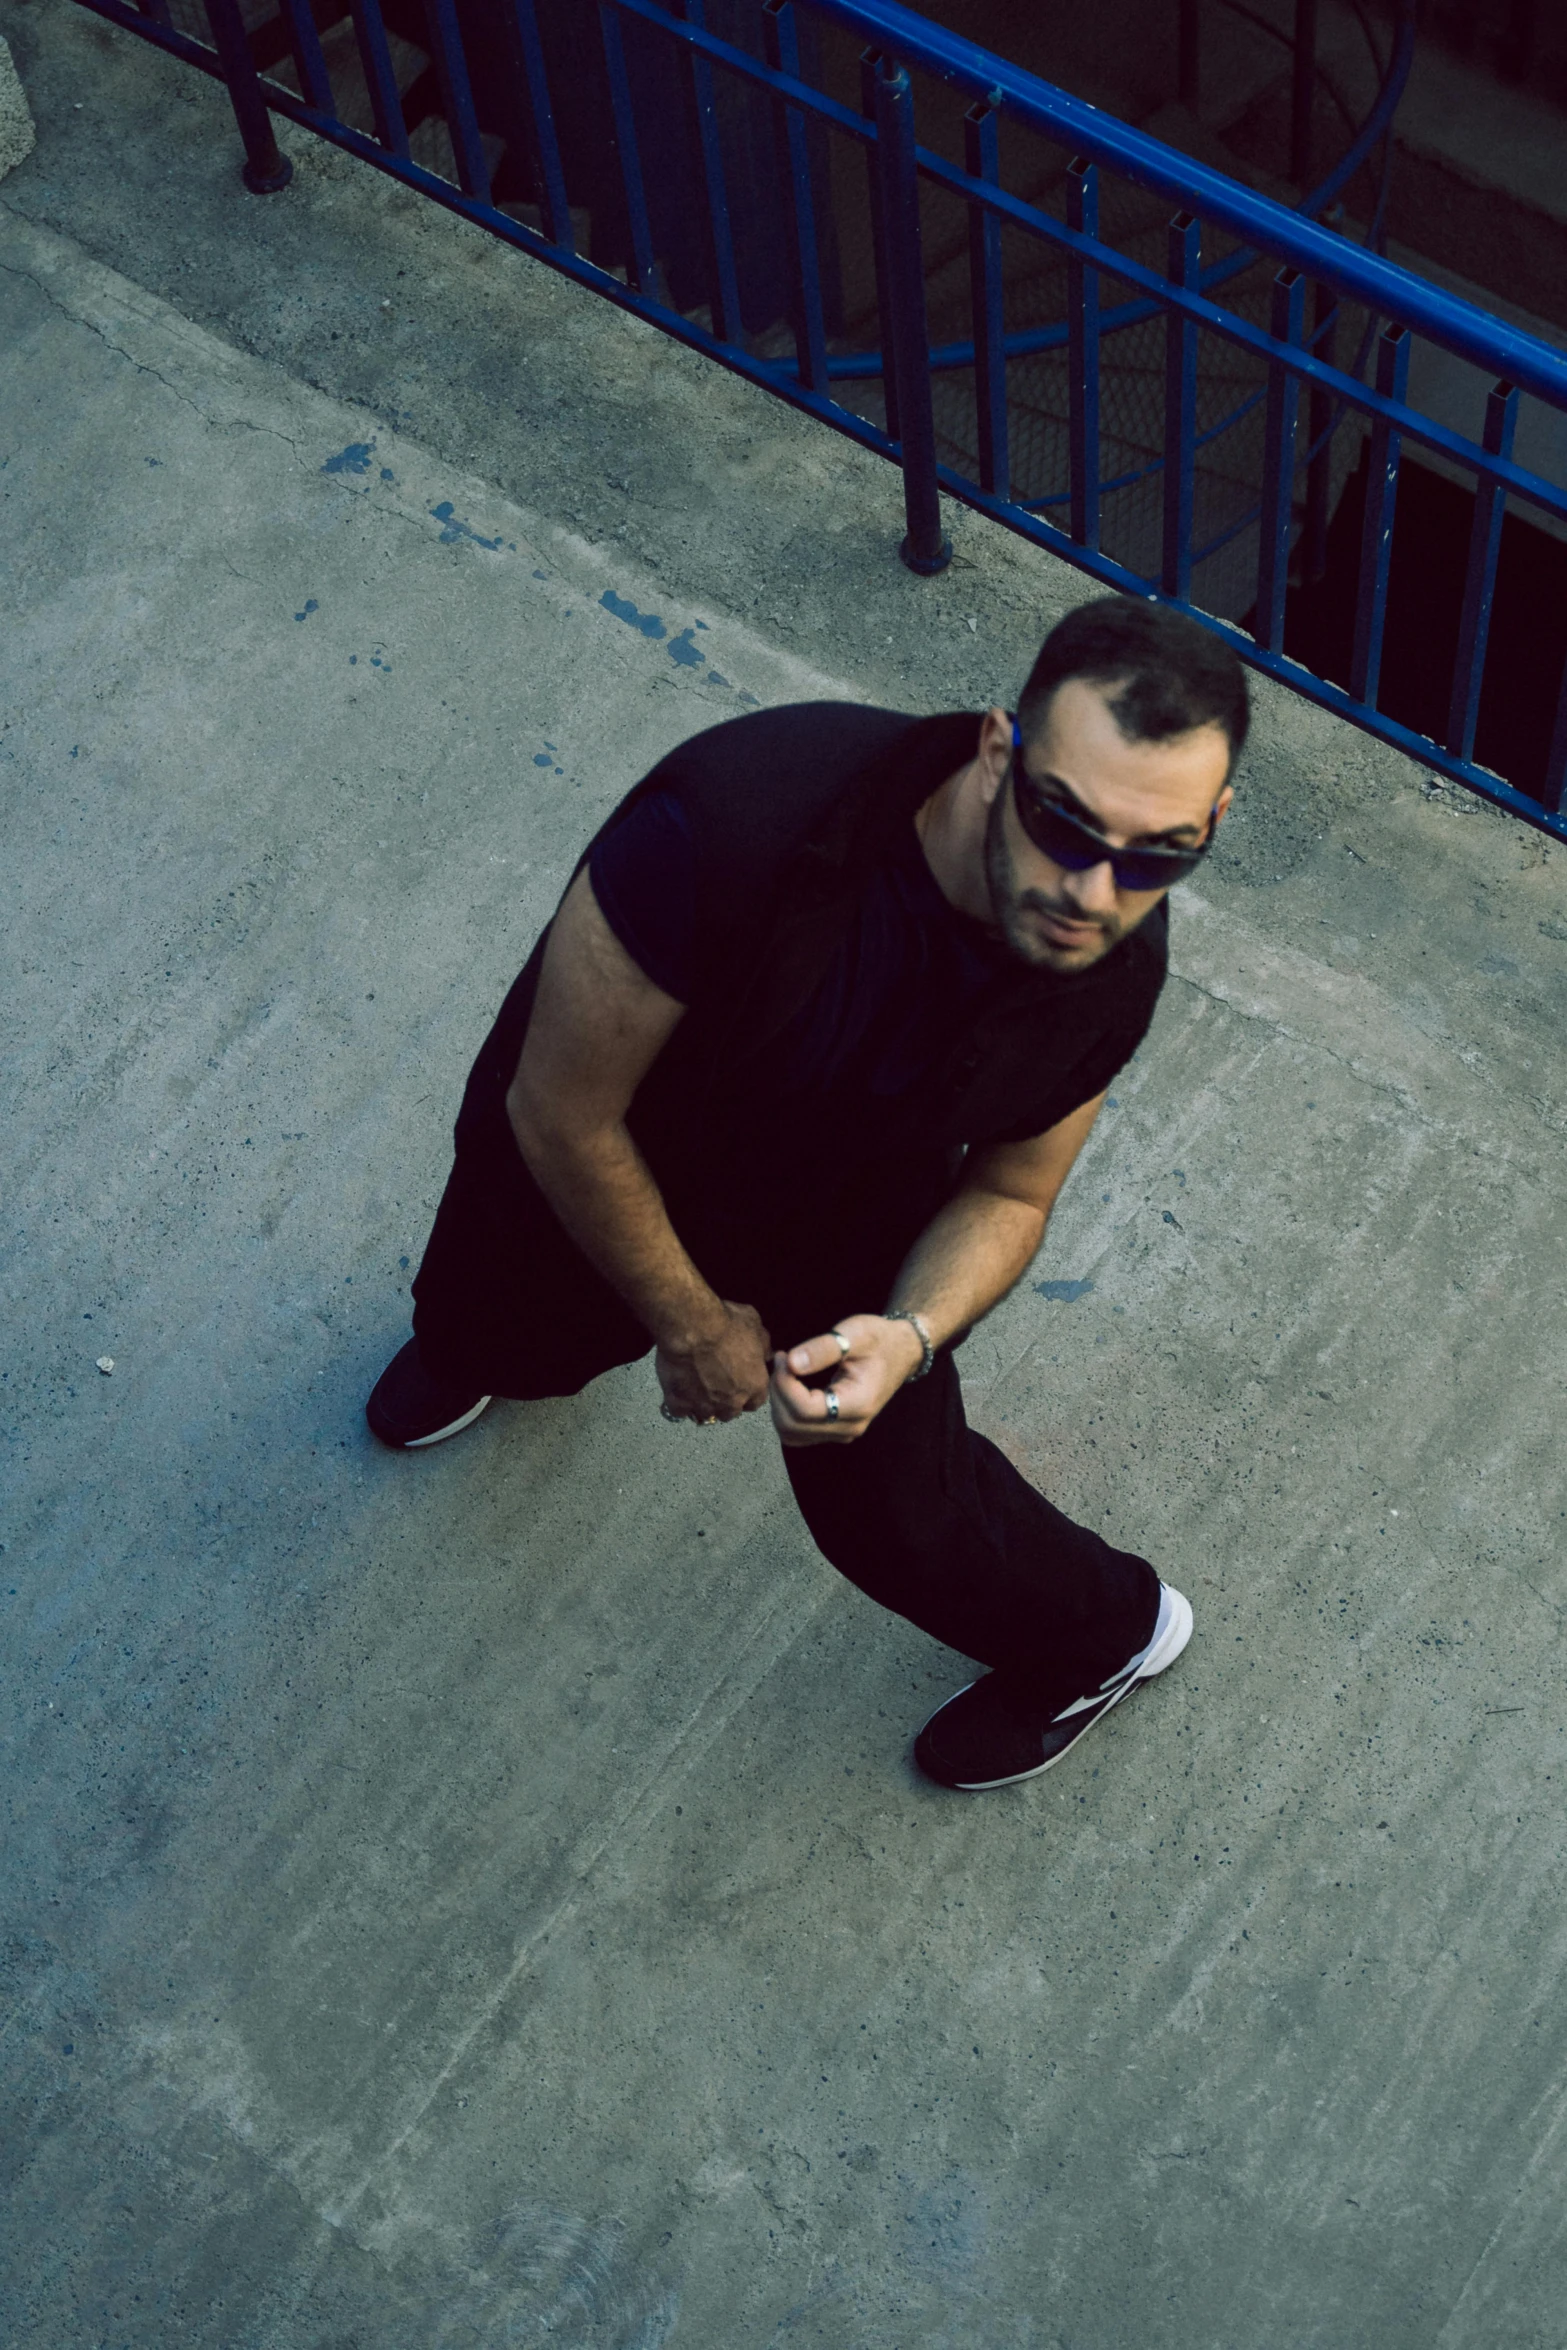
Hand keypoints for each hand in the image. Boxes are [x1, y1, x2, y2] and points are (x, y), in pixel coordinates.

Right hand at [656, 1299, 771, 1423]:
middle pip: (730, 1412)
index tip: (739, 1383)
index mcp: (754, 1387)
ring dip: (703, 1404)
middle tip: (715, 1383)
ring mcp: (704, 1406)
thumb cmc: (727, 1323)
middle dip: (725, 1401)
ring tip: (695, 1387)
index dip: (747, 1393)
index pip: (755, 1402)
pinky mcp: (679, 1404)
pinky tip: (678, 1389)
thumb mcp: (754, 1324)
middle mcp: (731, 1403)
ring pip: (705, 1414)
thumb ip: (763, 1344)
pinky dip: (679, 1402)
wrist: (691, 1326)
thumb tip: (767, 1354)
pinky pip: (680, 1411)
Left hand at [769, 1313, 925, 1447]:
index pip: (805, 1409)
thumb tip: (791, 1362)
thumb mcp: (855, 1333)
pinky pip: (797, 1432)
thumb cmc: (880, 1340)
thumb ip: (824, 1348)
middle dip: (779, 1392)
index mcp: (858, 1404)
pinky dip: (786, 1410)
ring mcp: (842, 1432)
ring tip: (786, 1371)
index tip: (785, 1356)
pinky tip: (792, 1385)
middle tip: (783, 1360)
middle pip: (792, 1426)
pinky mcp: (834, 1431)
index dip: (785, 1384)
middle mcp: (851, 1426)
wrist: (901, 1352)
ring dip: (779, 1403)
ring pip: (790, 1433)